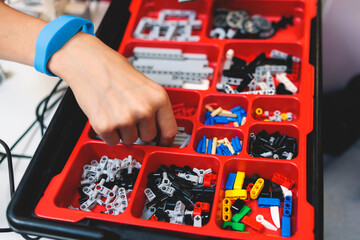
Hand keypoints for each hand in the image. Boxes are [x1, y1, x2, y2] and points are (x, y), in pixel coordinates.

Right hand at [48, 32, 177, 145]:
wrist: (88, 61)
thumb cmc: (113, 69)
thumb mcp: (145, 85)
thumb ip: (154, 106)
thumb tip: (158, 127)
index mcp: (158, 97)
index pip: (169, 130)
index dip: (165, 139)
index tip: (162, 142)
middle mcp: (144, 109)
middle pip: (148, 137)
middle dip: (139, 130)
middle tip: (128, 114)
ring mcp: (125, 118)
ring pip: (129, 140)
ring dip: (122, 131)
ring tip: (115, 110)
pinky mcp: (106, 125)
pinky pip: (112, 141)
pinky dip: (108, 133)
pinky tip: (106, 114)